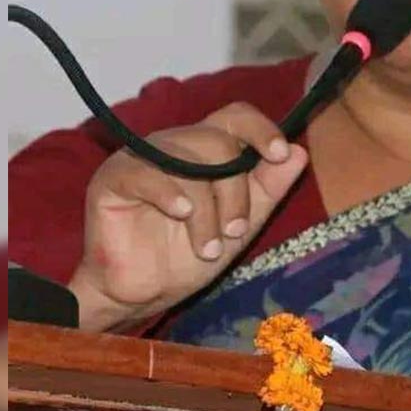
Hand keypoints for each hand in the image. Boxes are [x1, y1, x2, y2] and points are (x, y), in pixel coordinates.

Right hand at [67, 102, 309, 332]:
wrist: (143, 294)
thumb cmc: (187, 255)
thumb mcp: (240, 224)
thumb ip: (268, 187)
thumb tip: (298, 153)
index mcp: (205, 150)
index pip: (236, 116)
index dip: (261, 129)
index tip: (280, 154)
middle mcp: (174, 146)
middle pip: (218, 142)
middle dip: (235, 193)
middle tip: (235, 232)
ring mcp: (141, 158)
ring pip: (187, 162)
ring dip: (207, 211)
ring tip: (208, 248)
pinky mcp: (112, 178)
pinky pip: (145, 173)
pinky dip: (170, 194)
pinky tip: (181, 215)